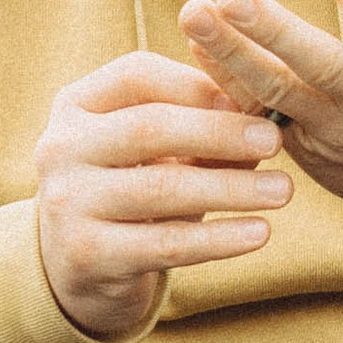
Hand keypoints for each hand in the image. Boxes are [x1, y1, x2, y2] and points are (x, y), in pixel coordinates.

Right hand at [34, 52, 292, 342]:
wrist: (80, 267)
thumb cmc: (134, 188)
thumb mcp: (155, 150)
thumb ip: (199, 126)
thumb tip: (265, 114)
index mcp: (75, 105)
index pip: (135, 75)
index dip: (196, 84)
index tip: (252, 98)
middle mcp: (59, 148)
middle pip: (149, 128)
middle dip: (219, 132)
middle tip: (275, 141)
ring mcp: (67, 203)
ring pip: (161, 188)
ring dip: (231, 188)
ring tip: (283, 191)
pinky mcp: (87, 256)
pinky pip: (165, 243)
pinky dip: (219, 238)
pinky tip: (260, 233)